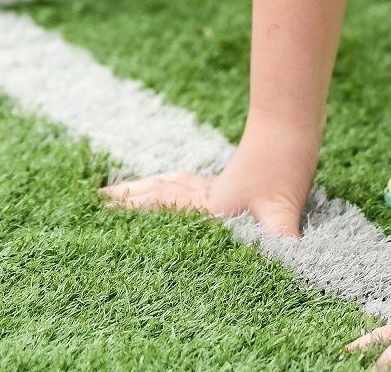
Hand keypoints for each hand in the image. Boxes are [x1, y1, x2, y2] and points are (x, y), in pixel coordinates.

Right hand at [103, 126, 315, 238]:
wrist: (293, 124)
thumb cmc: (285, 163)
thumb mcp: (283, 210)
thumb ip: (282, 240)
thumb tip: (290, 266)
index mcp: (209, 206)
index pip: (161, 206)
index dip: (131, 208)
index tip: (99, 208)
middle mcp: (208, 195)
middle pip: (159, 193)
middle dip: (128, 198)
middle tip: (98, 199)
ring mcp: (218, 187)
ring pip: (173, 187)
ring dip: (148, 190)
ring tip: (126, 193)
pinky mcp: (233, 182)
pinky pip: (190, 187)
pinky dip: (175, 187)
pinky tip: (181, 192)